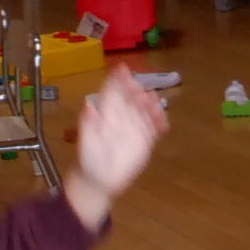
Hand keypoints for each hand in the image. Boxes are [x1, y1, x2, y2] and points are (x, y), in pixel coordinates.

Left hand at [63, 63, 169, 229]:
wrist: (99, 180)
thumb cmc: (89, 159)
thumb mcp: (86, 141)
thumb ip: (88, 122)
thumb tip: (88, 105)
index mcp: (106, 113)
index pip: (113, 92)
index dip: (118, 80)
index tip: (123, 69)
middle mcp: (122, 116)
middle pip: (131, 98)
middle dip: (137, 90)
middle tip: (142, 89)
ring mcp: (134, 127)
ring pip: (144, 110)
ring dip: (150, 104)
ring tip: (155, 101)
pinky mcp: (145, 140)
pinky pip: (154, 127)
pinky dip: (159, 122)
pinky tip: (163, 122)